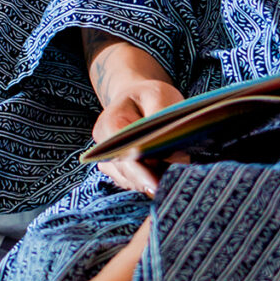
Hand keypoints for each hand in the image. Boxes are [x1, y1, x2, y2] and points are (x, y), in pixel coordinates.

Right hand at [82, 35, 183, 199]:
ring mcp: (110, 162)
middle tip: (175, 183)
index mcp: (109, 124)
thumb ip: (160, 121)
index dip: (139, 171)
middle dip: (150, 179)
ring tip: (173, 176)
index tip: (156, 184)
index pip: (121, 153)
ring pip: (131, 182)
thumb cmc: (148, 96)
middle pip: (126, 173)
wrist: (136, 99)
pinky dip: (151, 181)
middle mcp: (104, 148)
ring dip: (152, 181)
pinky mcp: (121, 172)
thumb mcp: (158, 96)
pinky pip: (136, 183)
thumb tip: (169, 153)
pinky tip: (166, 175)